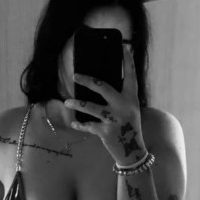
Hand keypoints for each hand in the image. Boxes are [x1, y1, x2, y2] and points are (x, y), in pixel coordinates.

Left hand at [64, 44, 146, 165]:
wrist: (132, 152)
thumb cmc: (128, 127)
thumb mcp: (129, 110)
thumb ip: (118, 98)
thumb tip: (96, 85)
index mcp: (131, 99)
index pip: (130, 76)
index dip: (127, 61)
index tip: (124, 47)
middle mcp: (124, 107)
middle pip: (103, 87)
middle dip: (87, 80)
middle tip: (75, 76)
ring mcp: (114, 120)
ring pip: (91, 107)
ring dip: (77, 104)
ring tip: (67, 102)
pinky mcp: (106, 132)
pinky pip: (88, 126)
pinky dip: (80, 124)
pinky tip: (74, 122)